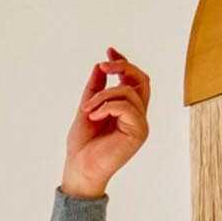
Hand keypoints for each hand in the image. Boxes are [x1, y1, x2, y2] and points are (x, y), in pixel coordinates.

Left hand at [61, 47, 149, 197]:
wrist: (79, 169)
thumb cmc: (82, 146)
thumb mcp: (86, 109)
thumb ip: (95, 89)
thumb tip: (100, 65)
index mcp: (127, 110)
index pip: (133, 79)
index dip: (123, 62)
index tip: (108, 51)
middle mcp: (137, 115)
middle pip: (142, 80)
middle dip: (122, 67)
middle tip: (103, 66)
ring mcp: (140, 123)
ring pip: (130, 92)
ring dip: (104, 95)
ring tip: (87, 109)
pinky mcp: (139, 132)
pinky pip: (127, 107)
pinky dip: (107, 106)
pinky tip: (94, 116)